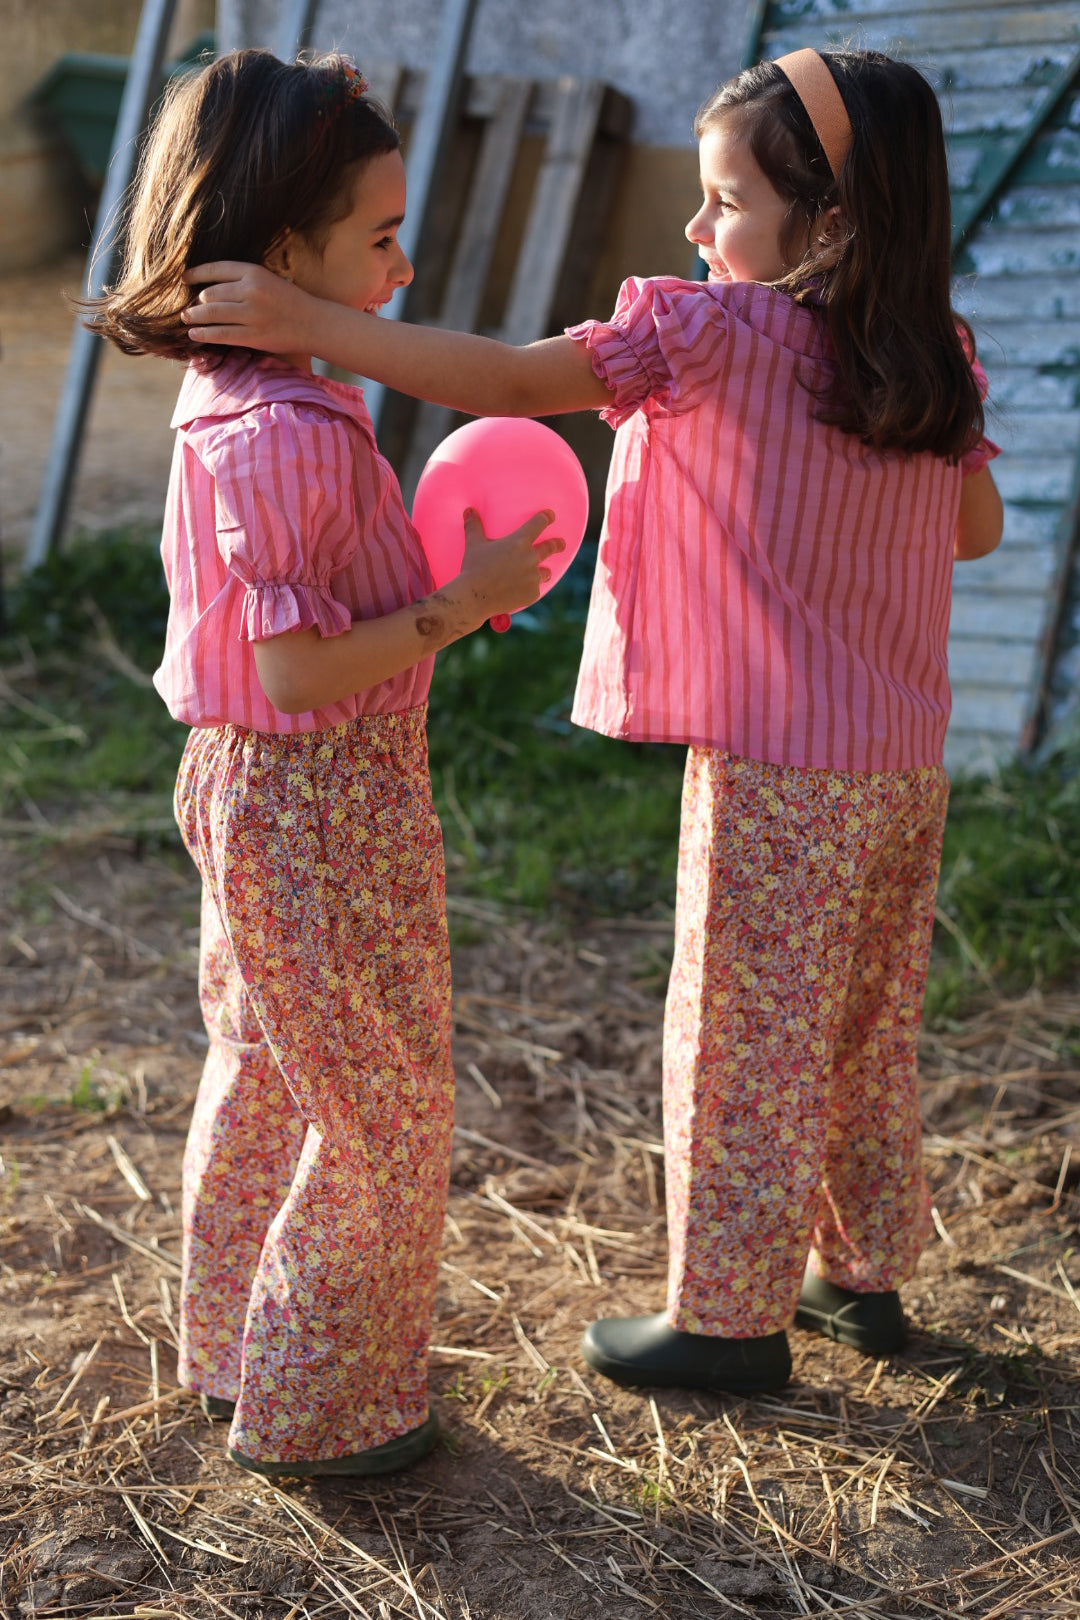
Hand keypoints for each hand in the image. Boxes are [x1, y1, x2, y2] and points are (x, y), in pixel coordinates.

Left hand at [181, 261, 311, 350]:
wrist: (314, 323)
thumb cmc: (289, 301)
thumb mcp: (267, 280)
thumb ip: (243, 280)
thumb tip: (209, 287)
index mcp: (254, 272)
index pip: (215, 269)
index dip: (195, 274)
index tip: (183, 279)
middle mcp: (251, 290)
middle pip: (211, 293)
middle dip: (196, 302)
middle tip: (188, 308)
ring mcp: (252, 313)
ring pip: (212, 313)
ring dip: (195, 317)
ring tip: (186, 319)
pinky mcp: (253, 335)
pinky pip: (221, 334)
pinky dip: (204, 334)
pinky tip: (194, 334)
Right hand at [455, 508, 563, 627]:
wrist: (475, 597)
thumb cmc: (473, 568)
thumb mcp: (473, 544)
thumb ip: (474, 526)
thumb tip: (468, 510)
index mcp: (519, 542)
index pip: (538, 524)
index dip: (546, 518)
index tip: (551, 515)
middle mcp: (531, 558)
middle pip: (550, 548)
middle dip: (557, 544)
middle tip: (562, 544)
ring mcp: (533, 577)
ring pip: (545, 572)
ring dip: (543, 571)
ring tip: (541, 574)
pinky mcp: (532, 594)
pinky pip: (535, 589)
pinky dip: (530, 589)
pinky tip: (521, 591)